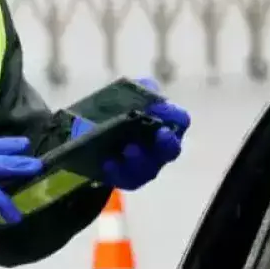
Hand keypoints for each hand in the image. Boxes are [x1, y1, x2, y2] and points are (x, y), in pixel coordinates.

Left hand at [74, 77, 191, 190]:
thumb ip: (138, 89)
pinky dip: (117, 170)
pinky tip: (108, 161)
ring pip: (150, 169)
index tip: (161, 108)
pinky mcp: (126, 179)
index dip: (173, 115)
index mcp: (165, 123)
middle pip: (172, 149)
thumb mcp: (126, 95)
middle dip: (167, 143)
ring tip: (129, 149)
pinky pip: (126, 179)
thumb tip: (147, 89)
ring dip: (140, 159)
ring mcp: (146, 167)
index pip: (180, 120)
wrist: (89, 133)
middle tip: (161, 134)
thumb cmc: (117, 111)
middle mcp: (160, 148)